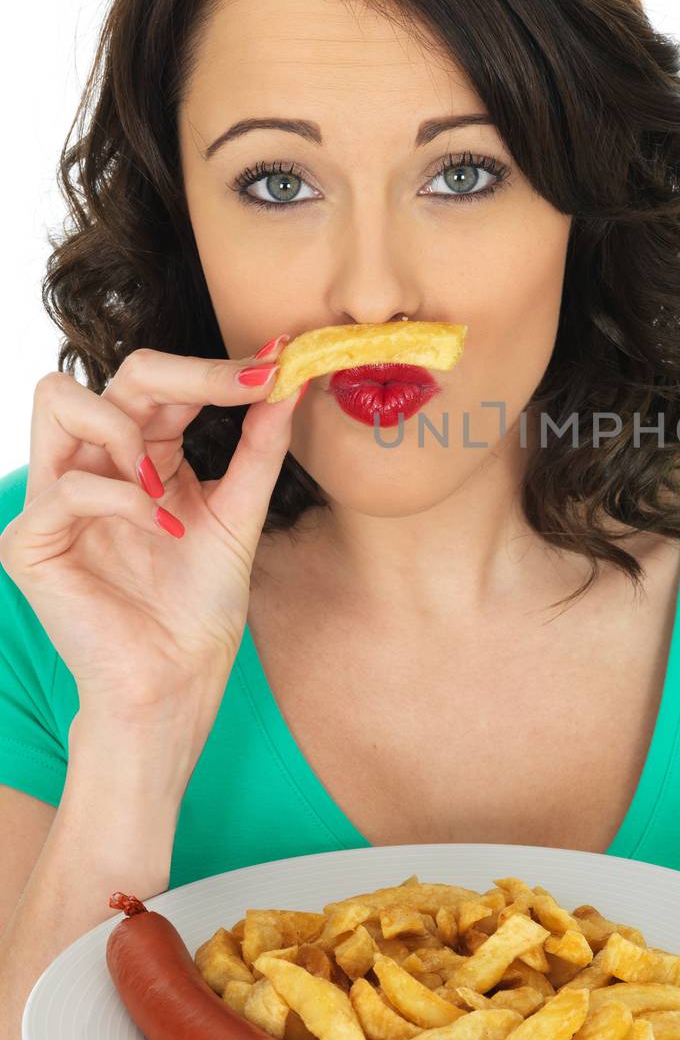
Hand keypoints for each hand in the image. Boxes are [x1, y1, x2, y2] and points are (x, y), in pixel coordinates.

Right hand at [0, 335, 303, 749]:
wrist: (179, 678)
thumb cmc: (202, 603)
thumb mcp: (241, 511)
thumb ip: (259, 445)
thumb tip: (288, 377)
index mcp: (138, 453)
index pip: (160, 383)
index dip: (215, 368)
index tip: (277, 361)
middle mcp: (92, 465)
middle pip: (112, 373)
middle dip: (186, 374)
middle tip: (246, 385)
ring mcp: (54, 499)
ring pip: (58, 400)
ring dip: (126, 426)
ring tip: (164, 480)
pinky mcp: (31, 542)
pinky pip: (68, 487)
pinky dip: (121, 501)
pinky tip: (159, 532)